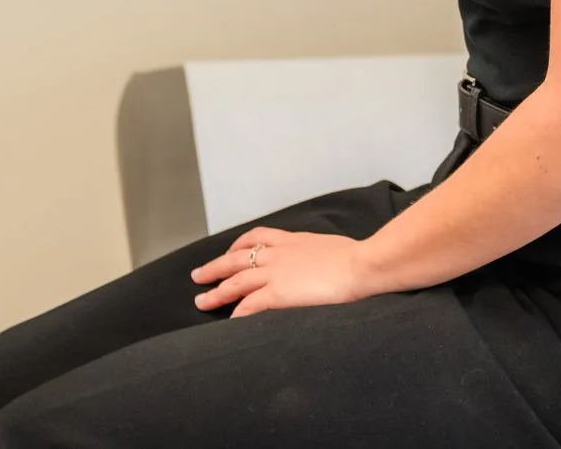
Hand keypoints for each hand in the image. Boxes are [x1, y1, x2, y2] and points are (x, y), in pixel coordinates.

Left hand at [189, 227, 374, 317]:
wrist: (361, 265)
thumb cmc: (359, 258)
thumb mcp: (334, 246)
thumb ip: (321, 253)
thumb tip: (328, 259)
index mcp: (292, 240)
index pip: (257, 238)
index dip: (239, 245)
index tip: (229, 251)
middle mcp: (278, 254)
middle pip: (236, 258)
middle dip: (215, 268)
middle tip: (199, 276)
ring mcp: (275, 273)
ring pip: (235, 282)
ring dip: (216, 292)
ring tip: (201, 301)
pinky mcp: (278, 294)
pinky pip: (249, 305)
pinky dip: (237, 313)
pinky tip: (229, 322)